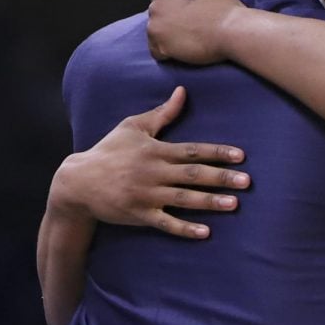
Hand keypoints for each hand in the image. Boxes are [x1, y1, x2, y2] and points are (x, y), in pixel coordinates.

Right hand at [49, 86, 250, 238]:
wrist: (77, 182)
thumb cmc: (109, 151)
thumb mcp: (132, 127)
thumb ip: (162, 113)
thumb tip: (183, 92)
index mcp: (155, 151)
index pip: (192, 150)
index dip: (217, 152)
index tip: (240, 156)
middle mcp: (153, 173)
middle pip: (193, 175)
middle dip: (221, 178)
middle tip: (247, 182)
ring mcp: (146, 195)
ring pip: (184, 199)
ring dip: (210, 202)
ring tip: (233, 204)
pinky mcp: (139, 215)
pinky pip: (166, 223)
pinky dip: (185, 229)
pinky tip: (205, 232)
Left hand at [147, 0, 245, 63]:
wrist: (230, 29)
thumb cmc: (227, 8)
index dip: (177, 7)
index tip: (187, 15)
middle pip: (157, 9)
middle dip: (168, 19)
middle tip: (187, 29)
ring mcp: (156, 18)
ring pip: (154, 29)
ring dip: (166, 36)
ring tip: (185, 42)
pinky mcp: (158, 39)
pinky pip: (156, 51)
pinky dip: (165, 53)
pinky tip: (181, 53)